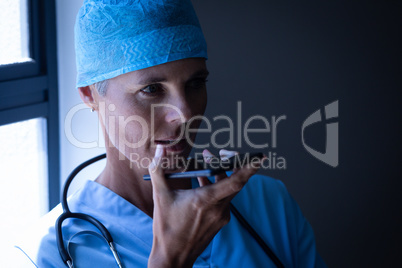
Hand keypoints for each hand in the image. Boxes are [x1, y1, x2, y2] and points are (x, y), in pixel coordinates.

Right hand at [147, 145, 262, 267]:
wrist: (173, 258)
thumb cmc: (166, 228)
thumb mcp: (160, 196)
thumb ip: (158, 170)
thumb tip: (159, 149)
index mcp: (206, 200)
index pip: (236, 181)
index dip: (249, 168)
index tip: (260, 157)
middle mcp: (218, 208)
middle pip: (235, 181)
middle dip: (230, 163)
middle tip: (221, 151)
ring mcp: (221, 216)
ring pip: (228, 189)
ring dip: (220, 173)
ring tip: (206, 160)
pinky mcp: (220, 221)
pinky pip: (223, 199)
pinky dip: (216, 186)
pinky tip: (202, 180)